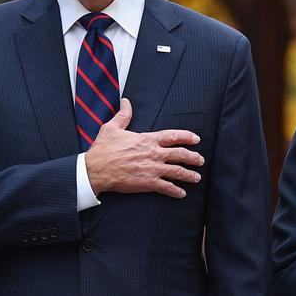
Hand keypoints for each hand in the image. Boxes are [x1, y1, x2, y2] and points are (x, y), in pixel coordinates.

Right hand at [85, 97, 203, 197]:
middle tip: (200, 160)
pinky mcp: (148, 183)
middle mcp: (154, 154)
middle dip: (194, 158)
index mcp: (147, 139)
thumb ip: (123, 115)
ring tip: (196, 177)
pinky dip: (176, 191)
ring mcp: (153, 169)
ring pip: (178, 172)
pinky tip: (182, 193)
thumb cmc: (103, 149)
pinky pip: (167, 187)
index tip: (196, 139)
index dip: (187, 137)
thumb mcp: (112, 128)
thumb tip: (126, 102)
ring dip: (190, 175)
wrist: (96, 169)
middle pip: (181, 154)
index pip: (173, 136)